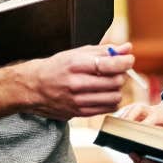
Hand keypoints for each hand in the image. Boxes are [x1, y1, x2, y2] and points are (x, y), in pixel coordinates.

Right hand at [0, 43, 132, 121]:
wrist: (33, 87)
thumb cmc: (57, 67)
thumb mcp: (77, 53)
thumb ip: (104, 51)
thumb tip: (126, 48)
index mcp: (75, 64)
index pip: (108, 64)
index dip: (124, 62)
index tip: (129, 59)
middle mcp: (76, 83)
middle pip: (114, 82)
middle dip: (120, 75)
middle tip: (115, 71)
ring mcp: (77, 101)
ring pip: (114, 97)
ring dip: (117, 90)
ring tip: (109, 84)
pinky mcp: (78, 113)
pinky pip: (107, 108)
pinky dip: (111, 101)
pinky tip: (104, 94)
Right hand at [116, 95, 162, 137]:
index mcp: (162, 113)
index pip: (152, 119)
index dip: (145, 126)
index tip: (140, 134)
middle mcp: (149, 109)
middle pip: (136, 111)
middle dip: (128, 120)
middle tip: (120, 132)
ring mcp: (140, 109)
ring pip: (127, 111)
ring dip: (120, 120)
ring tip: (112, 132)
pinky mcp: (133, 112)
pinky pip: (122, 114)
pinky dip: (116, 121)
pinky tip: (110, 131)